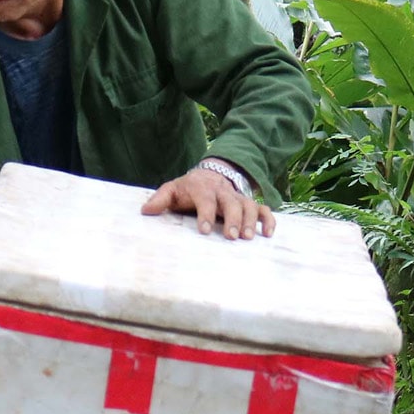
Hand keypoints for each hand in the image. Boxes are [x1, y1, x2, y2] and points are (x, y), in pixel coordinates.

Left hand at [141, 166, 273, 240]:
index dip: (206, 214)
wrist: (208, 175)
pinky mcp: (248, 203)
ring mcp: (237, 197)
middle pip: (231, 201)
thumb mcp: (171, 190)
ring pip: (249, 205)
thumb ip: (159, 200)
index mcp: (202, 188)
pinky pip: (262, 209)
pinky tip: (268, 234)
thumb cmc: (187, 189)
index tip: (204, 230)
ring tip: (247, 238)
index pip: (205, 199)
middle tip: (231, 237)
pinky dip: (268, 220)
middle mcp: (223, 192)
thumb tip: (146, 211)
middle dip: (233, 218)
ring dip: (250, 221)